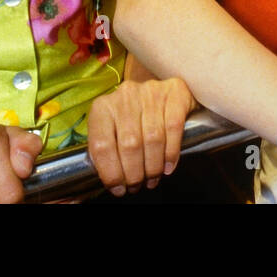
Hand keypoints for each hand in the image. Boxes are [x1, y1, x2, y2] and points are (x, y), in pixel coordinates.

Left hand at [86, 77, 194, 195]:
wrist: (157, 88)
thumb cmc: (131, 115)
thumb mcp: (111, 129)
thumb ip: (107, 150)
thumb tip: (113, 182)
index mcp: (103, 107)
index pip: (102, 145)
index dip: (110, 172)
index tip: (118, 188)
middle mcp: (126, 95)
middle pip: (129, 144)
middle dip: (134, 173)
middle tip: (137, 186)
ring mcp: (151, 92)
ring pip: (153, 138)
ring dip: (153, 166)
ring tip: (152, 179)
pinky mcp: (174, 92)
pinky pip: (174, 127)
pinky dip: (171, 152)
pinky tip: (168, 166)